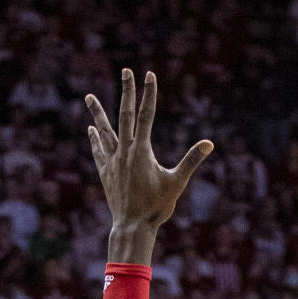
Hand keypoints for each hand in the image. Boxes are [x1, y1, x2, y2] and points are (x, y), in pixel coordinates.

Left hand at [86, 70, 212, 252]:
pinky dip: (95, 139)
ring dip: (97, 113)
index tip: (149, 75)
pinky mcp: (106, 173)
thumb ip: (191, 160)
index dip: (149, 94)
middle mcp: (125, 152)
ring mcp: (113, 162)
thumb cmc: (157, 207)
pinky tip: (91, 129)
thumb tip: (208, 144)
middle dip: (127, 91)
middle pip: (125, 115)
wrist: (132, 227)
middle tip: (126, 72)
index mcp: (142, 151)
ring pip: (104, 131)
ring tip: (89, 96)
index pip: (146, 115)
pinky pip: (99, 151)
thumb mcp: (177, 183)